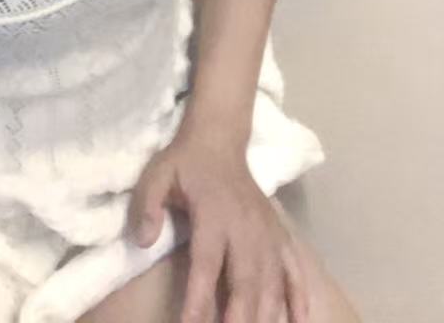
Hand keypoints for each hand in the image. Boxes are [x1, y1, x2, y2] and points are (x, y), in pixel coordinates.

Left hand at [127, 130, 309, 322]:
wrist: (220, 139)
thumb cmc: (185, 163)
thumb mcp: (157, 175)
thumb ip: (147, 205)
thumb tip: (144, 240)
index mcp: (213, 214)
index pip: (206, 263)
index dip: (199, 298)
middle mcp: (245, 226)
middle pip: (245, 280)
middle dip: (240, 318)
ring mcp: (267, 232)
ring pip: (273, 281)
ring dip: (268, 315)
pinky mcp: (280, 234)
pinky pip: (295, 269)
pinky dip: (300, 297)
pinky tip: (299, 322)